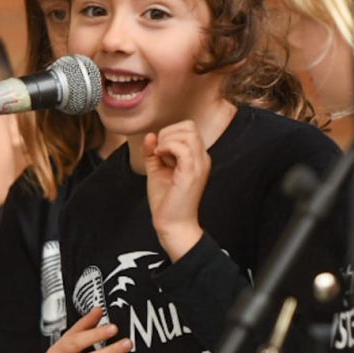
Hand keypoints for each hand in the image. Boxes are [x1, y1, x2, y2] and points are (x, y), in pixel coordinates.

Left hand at [144, 121, 209, 261]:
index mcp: (197, 158)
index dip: (170, 133)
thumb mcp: (157, 170)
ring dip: (167, 139)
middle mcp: (202, 159)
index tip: (159, 151)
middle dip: (168, 132)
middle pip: (190, 126)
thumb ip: (153, 152)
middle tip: (159, 152)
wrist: (173, 226)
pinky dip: (167, 147)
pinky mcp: (191, 173)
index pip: (189, 128)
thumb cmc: (167, 202)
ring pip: (188, 133)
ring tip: (160, 155)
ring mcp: (199, 165)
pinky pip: (183, 147)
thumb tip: (150, 135)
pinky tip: (160, 158)